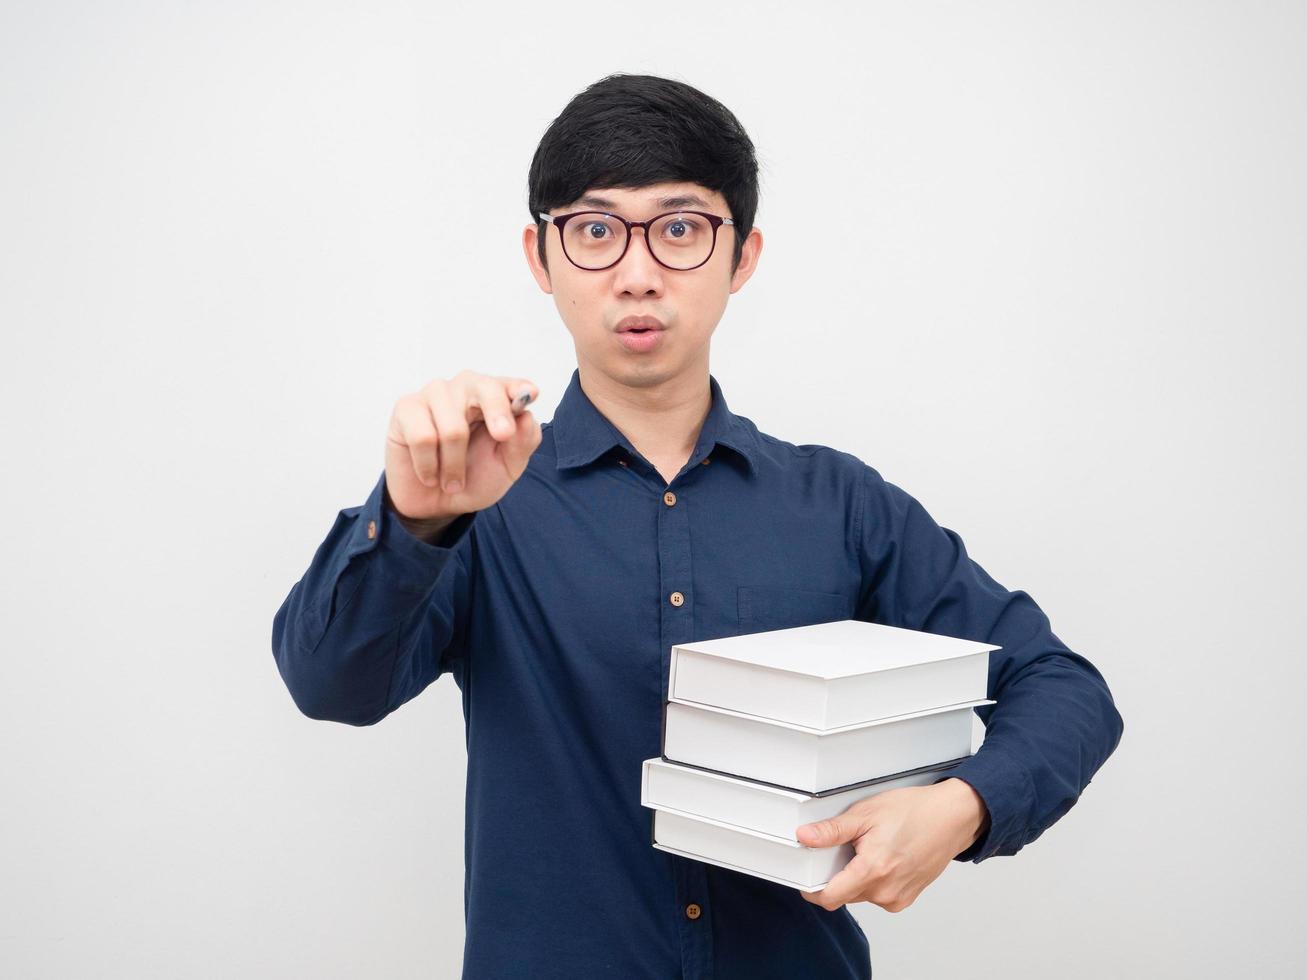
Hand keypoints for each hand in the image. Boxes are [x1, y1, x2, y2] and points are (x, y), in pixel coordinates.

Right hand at [385, 370, 541, 520]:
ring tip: (452, 480)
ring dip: (454, 465)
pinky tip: (430, 474)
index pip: (509, 385)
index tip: (530, 395)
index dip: (519, 388)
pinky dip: (429, 466)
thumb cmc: (473, 478)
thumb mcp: (507, 468)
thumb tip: (526, 417)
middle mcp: (466, 389)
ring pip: (453, 427)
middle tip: (503, 436)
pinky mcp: (407, 408)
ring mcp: (435, 395)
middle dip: (497, 412)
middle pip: (484, 388)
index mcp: (495, 399)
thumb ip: (522, 443)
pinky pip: (423, 437)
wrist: (436, 505)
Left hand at [795, 778, 989, 913]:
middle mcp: (885, 891)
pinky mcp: (906, 899)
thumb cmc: (913, 812)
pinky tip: (884, 859)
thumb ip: (832, 830)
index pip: (829, 898)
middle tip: (848, 848)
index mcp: (872, 870)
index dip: (812, 888)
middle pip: (843, 895)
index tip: (809, 874)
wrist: (950, 818)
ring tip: (871, 850)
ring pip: (860, 896)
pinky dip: (874, 881)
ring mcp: (898, 898)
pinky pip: (878, 896)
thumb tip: (805, 837)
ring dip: (857, 878)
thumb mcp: (866, 814)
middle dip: (838, 875)